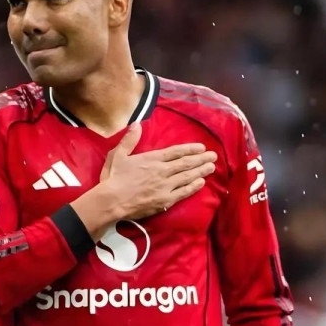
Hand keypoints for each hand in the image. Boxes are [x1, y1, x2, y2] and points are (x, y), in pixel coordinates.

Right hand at [100, 122, 215, 219]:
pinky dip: (193, 187)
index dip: (189, 149)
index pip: (175, 152)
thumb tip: (137, 124)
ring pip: (187, 177)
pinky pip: (183, 192)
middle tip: (214, 156)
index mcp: (151, 159)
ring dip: (201, 171)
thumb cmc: (112, 178)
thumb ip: (129, 140)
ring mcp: (165, 187)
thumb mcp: (117, 155)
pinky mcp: (165, 200)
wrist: (111, 201)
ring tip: (211, 167)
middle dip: (201, 159)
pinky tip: (201, 183)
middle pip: (185, 164)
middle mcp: (162, 171)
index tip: (201, 147)